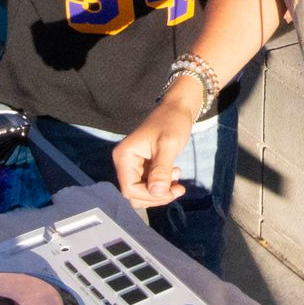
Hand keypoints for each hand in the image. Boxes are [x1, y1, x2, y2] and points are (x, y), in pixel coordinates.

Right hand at [111, 80, 203, 207]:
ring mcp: (133, 164)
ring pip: (142, 191)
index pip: (130, 189)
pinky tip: (175, 174)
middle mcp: (124, 162)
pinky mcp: (143, 165)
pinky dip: (162, 184)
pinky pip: (149, 183)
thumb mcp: (168, 146)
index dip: (150, 196)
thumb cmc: (173, 122)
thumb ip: (161, 169)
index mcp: (124, 156)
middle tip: (179, 188)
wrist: (178, 108)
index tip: (172, 190)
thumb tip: (156, 192)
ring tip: (178, 180)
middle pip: (134, 193)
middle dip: (156, 196)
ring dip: (161, 191)